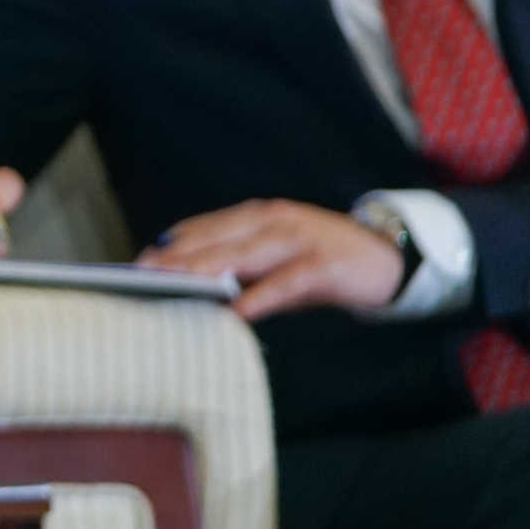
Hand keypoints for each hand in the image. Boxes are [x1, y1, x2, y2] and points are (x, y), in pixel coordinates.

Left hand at [140, 200, 406, 317]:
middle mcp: (275, 221)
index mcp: (259, 217)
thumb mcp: (277, 263)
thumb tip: (195, 288)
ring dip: (209, 269)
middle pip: (218, 239)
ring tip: (176, 284)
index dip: (173, 244)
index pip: (206, 228)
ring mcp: (301, 240)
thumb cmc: (323, 264)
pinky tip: (238, 311)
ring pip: (246, 254)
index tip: (139, 261)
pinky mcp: (325, 264)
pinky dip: (262, 296)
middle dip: (179, 256)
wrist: (389, 261)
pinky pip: (287, 281)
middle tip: (143, 272)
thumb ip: (240, 271)